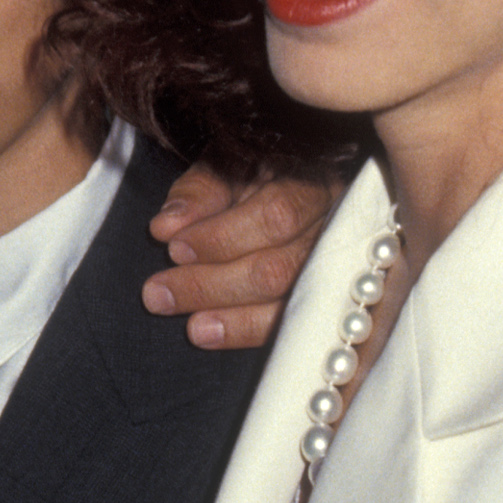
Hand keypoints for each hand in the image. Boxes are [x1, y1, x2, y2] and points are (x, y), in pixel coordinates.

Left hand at [142, 164, 337, 350]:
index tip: (174, 248)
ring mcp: (342, 268)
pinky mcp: (331, 301)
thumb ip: (199, 193)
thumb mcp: (227, 166)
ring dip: (235, 319)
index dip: (222, 237)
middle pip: (283, 267)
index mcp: (312, 180)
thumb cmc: (257, 175)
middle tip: (160, 293)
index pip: (277, 214)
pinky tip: (214, 335)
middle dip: (213, 285)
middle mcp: (337, 226)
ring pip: (294, 306)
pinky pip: (298, 329)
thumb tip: (167, 227)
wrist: (297, 187)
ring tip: (189, 325)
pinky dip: (251, 333)